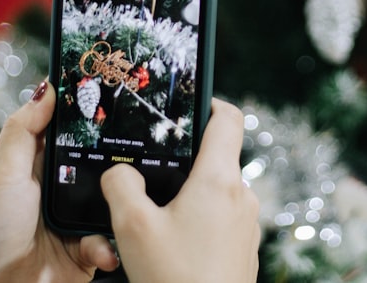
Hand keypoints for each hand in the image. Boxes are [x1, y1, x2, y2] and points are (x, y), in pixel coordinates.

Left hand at [0, 81, 119, 281]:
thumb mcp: (2, 173)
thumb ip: (23, 130)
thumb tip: (46, 88)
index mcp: (38, 164)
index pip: (70, 131)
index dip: (89, 115)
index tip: (112, 96)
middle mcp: (60, 187)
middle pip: (99, 162)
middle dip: (117, 161)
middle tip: (132, 154)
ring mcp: (75, 218)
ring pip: (112, 200)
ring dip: (117, 205)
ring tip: (119, 206)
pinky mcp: (86, 249)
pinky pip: (110, 240)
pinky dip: (108, 245)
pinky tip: (99, 247)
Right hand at [101, 98, 260, 282]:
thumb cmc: (175, 278)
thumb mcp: (133, 227)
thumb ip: (121, 186)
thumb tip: (120, 173)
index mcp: (219, 179)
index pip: (229, 117)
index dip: (209, 102)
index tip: (188, 104)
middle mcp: (242, 196)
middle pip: (216, 157)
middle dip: (184, 162)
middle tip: (152, 170)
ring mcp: (246, 224)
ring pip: (216, 192)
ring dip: (188, 196)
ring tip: (155, 215)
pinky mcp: (243, 249)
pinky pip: (220, 220)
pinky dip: (198, 222)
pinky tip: (172, 243)